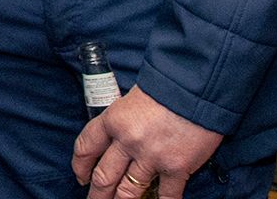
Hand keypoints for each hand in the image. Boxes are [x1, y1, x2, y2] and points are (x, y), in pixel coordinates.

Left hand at [73, 85, 222, 198]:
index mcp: (113, 120)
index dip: (80, 165)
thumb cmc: (165, 89)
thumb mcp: (131, 100)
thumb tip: (116, 140)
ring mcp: (151, 157)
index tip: (80, 177)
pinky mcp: (176, 168)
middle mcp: (127, 141)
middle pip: (103, 176)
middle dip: (96, 194)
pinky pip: (167, 196)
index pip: (86, 146)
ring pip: (128, 191)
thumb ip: (122, 121)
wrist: (197, 89)